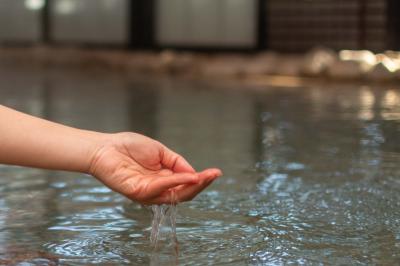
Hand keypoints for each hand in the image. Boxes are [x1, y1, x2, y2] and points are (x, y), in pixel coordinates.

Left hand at [88, 132, 221, 204]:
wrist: (105, 147)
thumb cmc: (129, 147)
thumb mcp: (160, 152)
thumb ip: (177, 162)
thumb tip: (194, 173)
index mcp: (163, 179)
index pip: (186, 184)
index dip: (201, 179)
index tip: (216, 172)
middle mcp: (157, 189)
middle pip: (184, 193)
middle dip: (201, 184)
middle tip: (214, 175)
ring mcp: (148, 193)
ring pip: (175, 195)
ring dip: (193, 186)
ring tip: (205, 176)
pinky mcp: (138, 193)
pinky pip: (161, 189)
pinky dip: (176, 182)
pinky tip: (189, 176)